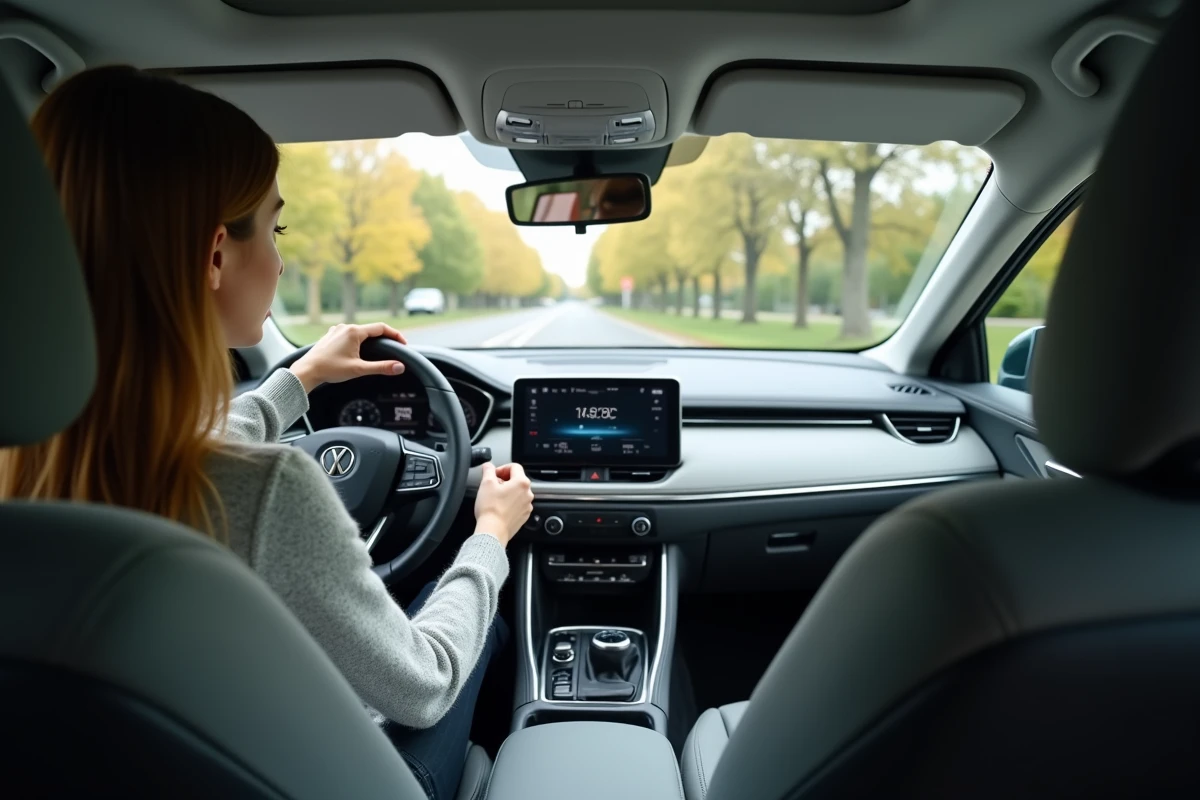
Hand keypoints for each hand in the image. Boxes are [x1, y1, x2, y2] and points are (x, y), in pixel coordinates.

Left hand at [289, 323, 407, 392]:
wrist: (307, 371)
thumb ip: (381, 367)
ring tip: (377, 349)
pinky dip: (357, 341)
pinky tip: (357, 350)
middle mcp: (345, 327)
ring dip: (370, 339)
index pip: (381, 328)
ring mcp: (336, 331)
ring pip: (359, 332)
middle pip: (371, 329)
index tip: (403, 343)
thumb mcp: (359, 370)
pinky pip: (348, 335)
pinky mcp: (330, 336)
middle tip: (393, 347)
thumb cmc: (330, 369)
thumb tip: (399, 367)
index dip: (395, 335)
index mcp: (354, 332)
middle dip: (383, 338)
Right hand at [473, 463, 533, 546]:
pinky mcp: (524, 516)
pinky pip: (518, 504)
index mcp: (521, 483)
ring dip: (507, 492)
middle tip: (492, 485)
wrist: (493, 531)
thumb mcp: (486, 483)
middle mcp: (528, 494)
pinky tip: (499, 507)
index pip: (514, 467)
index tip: (494, 474)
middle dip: (504, 480)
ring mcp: (527, 506)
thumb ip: (488, 470)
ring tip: (495, 497)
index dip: (502, 468)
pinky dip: (510, 503)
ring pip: (517, 492)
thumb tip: (488, 466)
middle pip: (517, 479)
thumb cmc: (490, 509)